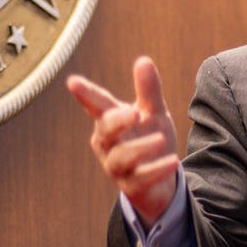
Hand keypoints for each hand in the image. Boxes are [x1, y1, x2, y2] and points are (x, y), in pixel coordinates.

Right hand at [66, 56, 179, 226]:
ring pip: (120, 158)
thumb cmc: (150, 139)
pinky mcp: (132, 186)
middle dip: (117, 121)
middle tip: (135, 113)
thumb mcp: (153, 113)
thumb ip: (148, 89)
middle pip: (105, 131)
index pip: (97, 105)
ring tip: (161, 140)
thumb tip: (143, 60)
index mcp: (109, 121)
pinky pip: (141, 178)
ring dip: (140, 148)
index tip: (73, 82)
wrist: (161, 180)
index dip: (85, 94)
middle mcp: (108, 144)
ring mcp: (117, 167)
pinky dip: (156, 169)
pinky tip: (173, 161)